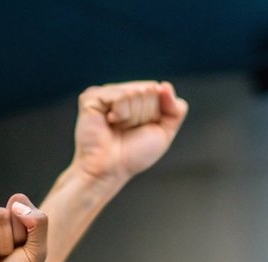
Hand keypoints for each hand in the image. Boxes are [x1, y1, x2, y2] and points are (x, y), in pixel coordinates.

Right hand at [71, 81, 188, 185]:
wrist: (111, 170)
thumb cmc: (133, 155)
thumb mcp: (164, 132)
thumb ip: (175, 109)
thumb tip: (165, 86)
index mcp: (137, 98)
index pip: (158, 90)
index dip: (156, 114)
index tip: (142, 129)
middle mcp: (120, 92)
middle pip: (148, 90)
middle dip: (144, 115)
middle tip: (128, 130)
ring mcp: (106, 93)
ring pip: (135, 92)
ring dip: (132, 118)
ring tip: (118, 128)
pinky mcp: (92, 97)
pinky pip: (120, 96)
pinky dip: (120, 115)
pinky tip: (109, 123)